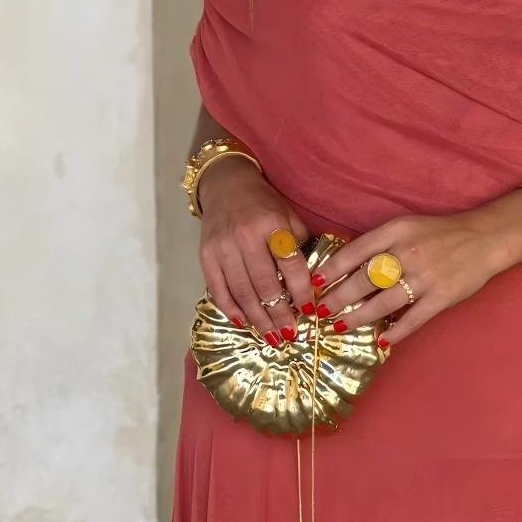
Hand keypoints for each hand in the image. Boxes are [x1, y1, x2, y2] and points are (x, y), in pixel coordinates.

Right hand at [197, 158, 315, 345]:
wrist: (225, 185)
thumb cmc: (263, 203)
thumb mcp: (288, 214)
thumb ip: (301, 244)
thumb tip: (316, 281)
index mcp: (271, 225)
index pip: (290, 265)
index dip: (301, 291)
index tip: (309, 310)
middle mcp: (245, 237)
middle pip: (265, 285)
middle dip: (279, 313)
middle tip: (290, 334)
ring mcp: (222, 248)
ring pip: (242, 292)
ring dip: (258, 319)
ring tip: (271, 337)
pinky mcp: (206, 256)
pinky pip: (218, 290)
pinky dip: (231, 309)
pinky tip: (243, 323)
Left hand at [311, 210, 511, 348]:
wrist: (485, 238)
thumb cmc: (440, 233)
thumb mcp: (406, 227)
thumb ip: (380, 244)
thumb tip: (347, 267)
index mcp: (396, 231)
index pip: (356, 251)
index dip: (332, 268)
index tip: (314, 282)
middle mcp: (407, 253)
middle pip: (364, 280)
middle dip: (338, 298)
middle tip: (321, 310)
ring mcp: (425, 277)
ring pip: (383, 302)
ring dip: (358, 317)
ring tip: (340, 326)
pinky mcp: (441, 297)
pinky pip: (413, 319)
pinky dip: (395, 332)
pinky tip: (380, 340)